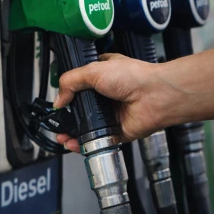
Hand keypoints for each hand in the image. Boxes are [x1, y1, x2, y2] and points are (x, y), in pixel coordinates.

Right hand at [54, 53, 172, 152]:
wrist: (156, 96)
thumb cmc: (134, 77)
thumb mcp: (93, 70)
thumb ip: (70, 82)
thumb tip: (58, 99)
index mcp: (101, 75)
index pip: (78, 84)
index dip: (67, 92)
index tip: (58, 101)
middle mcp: (106, 95)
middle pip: (81, 108)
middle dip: (67, 116)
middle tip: (57, 122)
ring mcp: (111, 114)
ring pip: (87, 126)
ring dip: (73, 132)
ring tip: (61, 136)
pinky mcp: (117, 131)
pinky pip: (97, 140)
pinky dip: (85, 144)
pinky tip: (73, 144)